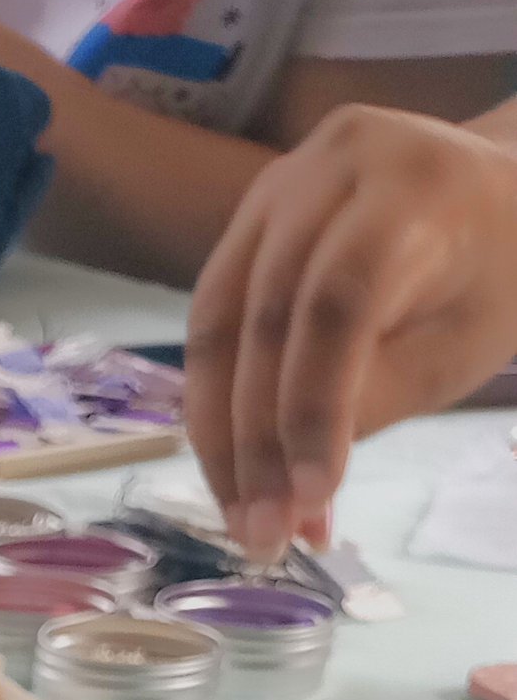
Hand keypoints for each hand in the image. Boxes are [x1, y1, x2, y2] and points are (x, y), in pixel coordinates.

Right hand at [186, 100, 516, 555]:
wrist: (492, 200)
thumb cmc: (492, 279)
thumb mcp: (457, 350)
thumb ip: (373, 403)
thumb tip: (286, 489)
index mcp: (414, 185)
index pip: (337, 302)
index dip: (311, 406)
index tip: (310, 497)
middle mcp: (334, 164)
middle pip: (266, 317)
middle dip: (257, 442)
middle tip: (264, 535)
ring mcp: (280, 184)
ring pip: (217, 326)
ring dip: (219, 437)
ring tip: (241, 517)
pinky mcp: (250, 217)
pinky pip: (211, 322)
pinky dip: (215, 405)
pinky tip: (233, 470)